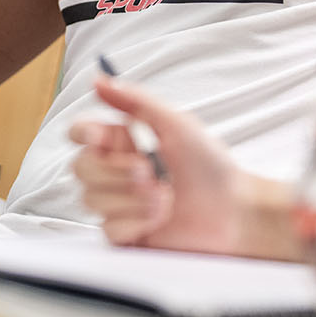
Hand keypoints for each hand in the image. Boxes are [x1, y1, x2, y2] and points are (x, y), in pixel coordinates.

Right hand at [69, 75, 303, 258]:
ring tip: (164, 199)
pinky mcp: (125, 235)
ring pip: (91, 199)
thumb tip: (99, 81)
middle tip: (149, 174)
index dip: (84, 134)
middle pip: (81, 168)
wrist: (235, 213)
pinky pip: (108, 228)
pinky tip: (158, 219)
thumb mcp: (176, 125)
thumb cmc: (211, 168)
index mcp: (123, 144)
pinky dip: (135, 222)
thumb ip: (135, 101)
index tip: (102, 137)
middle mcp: (116, 173)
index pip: (81, 133)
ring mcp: (118, 205)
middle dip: (115, 172)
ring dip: (131, 199)